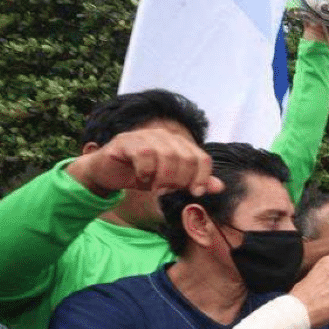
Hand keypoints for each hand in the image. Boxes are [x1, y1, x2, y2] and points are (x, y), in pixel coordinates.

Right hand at [69, 126, 222, 196]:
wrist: (108, 172)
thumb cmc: (142, 175)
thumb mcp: (172, 182)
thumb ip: (195, 182)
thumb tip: (220, 187)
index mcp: (179, 143)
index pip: (202, 158)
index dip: (202, 177)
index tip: (195, 193)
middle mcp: (164, 135)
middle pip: (186, 157)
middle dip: (181, 179)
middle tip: (170, 190)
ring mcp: (144, 135)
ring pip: (166, 155)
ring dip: (164, 177)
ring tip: (157, 187)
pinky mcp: (126, 141)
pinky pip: (144, 154)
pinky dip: (146, 171)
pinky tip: (142, 178)